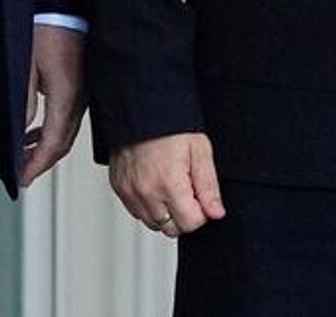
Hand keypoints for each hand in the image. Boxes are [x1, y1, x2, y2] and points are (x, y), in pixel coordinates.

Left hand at [20, 25, 85, 186]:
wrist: (63, 1)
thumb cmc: (47, 23)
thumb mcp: (25, 64)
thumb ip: (22, 101)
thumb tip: (18, 131)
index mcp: (68, 94)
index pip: (54, 144)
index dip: (36, 165)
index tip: (22, 177)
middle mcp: (80, 96)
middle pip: (63, 142)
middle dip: (41, 161)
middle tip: (21, 172)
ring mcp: (84, 90)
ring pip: (66, 131)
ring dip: (46, 146)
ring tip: (23, 154)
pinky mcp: (81, 82)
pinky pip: (68, 116)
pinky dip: (51, 130)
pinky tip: (35, 131)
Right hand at [108, 132, 225, 237]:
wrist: (141, 108)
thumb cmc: (170, 126)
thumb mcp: (199, 150)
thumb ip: (209, 187)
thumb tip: (216, 213)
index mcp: (169, 184)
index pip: (190, 223)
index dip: (201, 212)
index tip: (199, 195)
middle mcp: (146, 192)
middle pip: (171, 228)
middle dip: (183, 215)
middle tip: (186, 190)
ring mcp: (129, 191)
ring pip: (152, 223)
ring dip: (165, 213)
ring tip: (170, 186)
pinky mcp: (119, 187)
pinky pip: (136, 211)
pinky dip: (147, 205)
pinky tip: (155, 185)